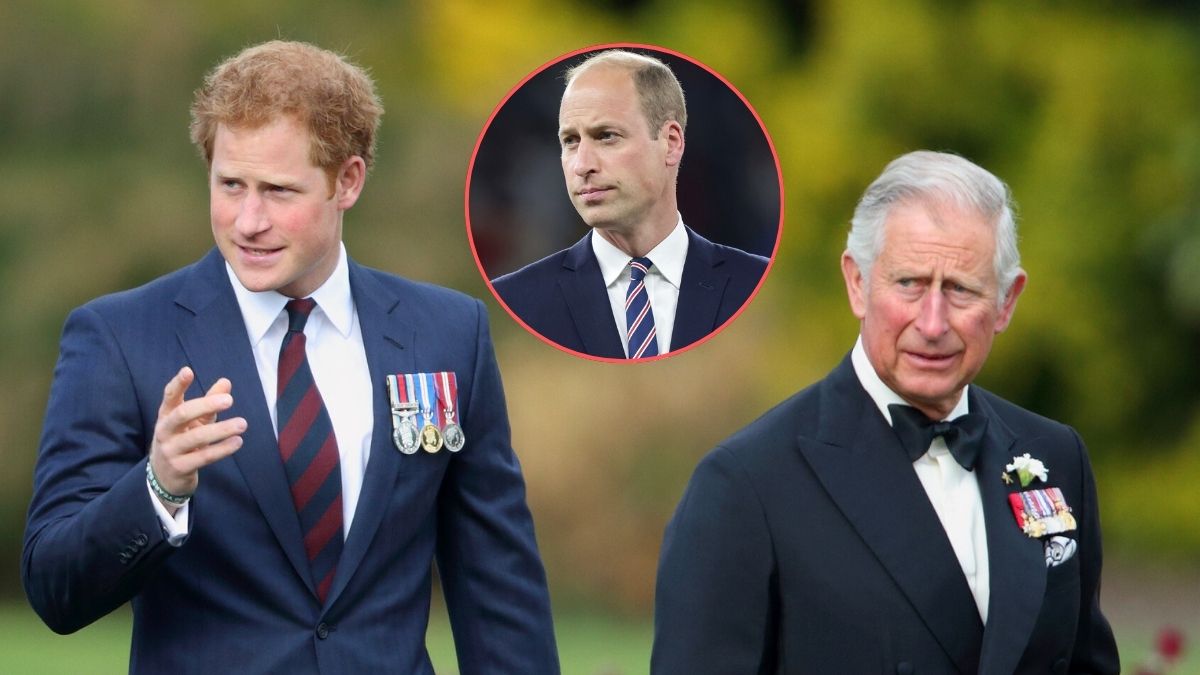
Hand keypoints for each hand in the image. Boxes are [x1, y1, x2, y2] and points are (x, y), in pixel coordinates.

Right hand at [149, 367, 245, 506]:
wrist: (164, 477)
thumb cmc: (182, 441)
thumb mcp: (194, 421)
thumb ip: (209, 402)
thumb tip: (226, 382)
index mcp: (166, 415)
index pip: (169, 396)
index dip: (178, 384)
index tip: (188, 370)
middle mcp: (165, 431)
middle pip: (182, 414)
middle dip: (205, 405)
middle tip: (229, 400)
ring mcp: (171, 450)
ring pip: (196, 437)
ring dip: (221, 430)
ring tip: (243, 423)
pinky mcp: (180, 467)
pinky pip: (204, 457)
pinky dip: (222, 449)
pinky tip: (238, 441)